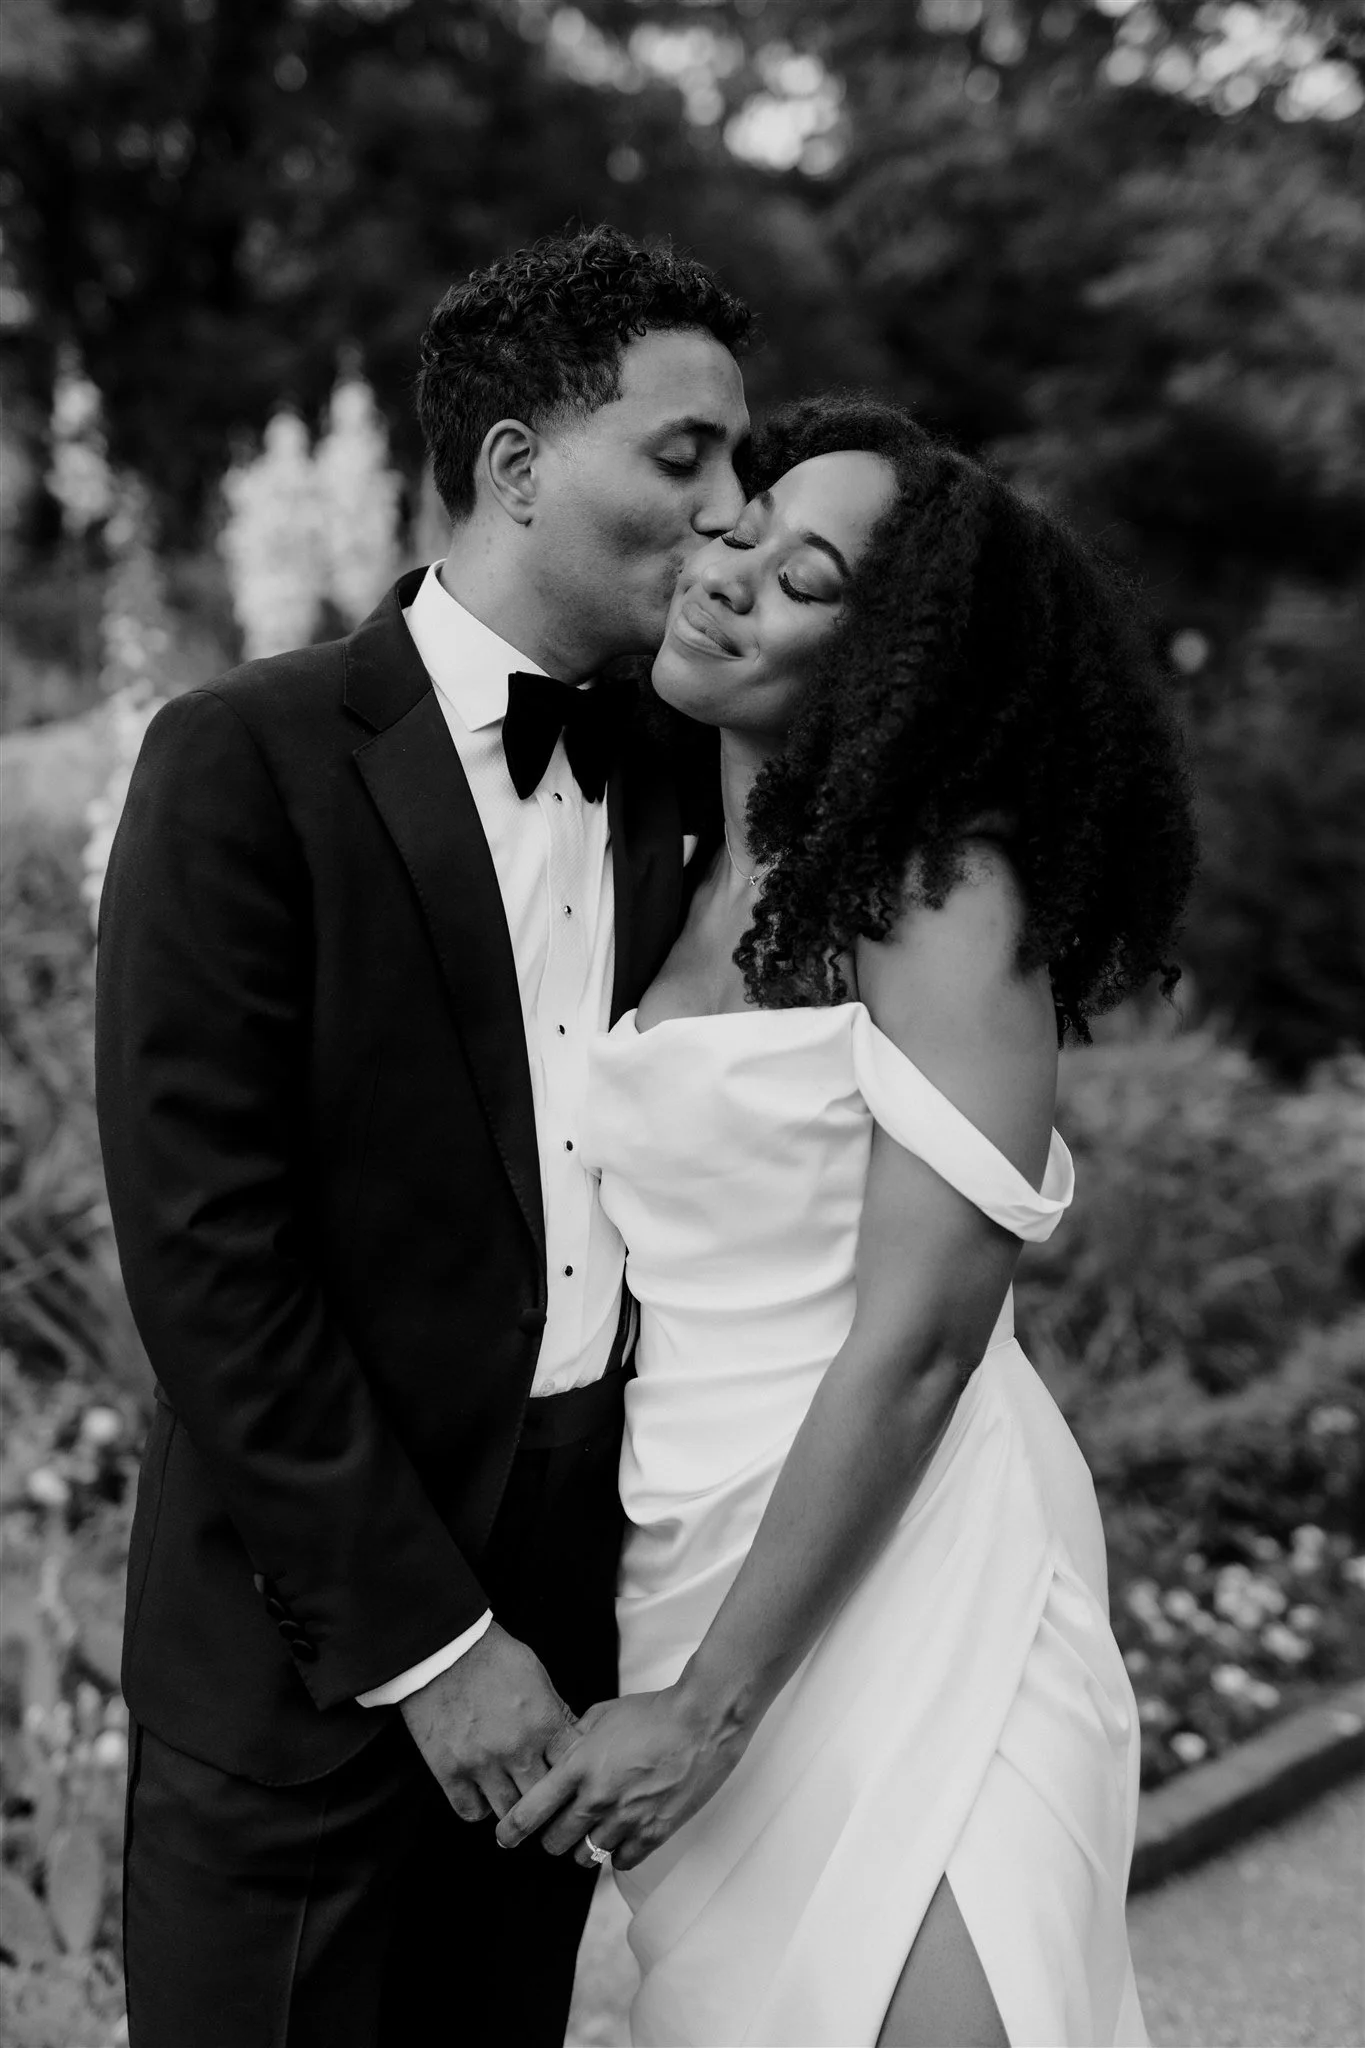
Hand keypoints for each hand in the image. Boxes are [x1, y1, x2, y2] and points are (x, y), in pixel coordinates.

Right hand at [400, 1621, 578, 1822]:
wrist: (440, 1646)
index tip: (568, 1776)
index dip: (573, 1775)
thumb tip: (570, 1735)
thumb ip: (554, 1709)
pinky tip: (482, 1793)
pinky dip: (479, 1807)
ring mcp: (481, 1764)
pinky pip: (471, 1811)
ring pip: (510, 1813)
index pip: (572, 1769)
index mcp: (543, 1722)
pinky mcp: (449, 1770)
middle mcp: (516, 1749)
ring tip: (513, 1798)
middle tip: (542, 1796)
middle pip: (543, 1799)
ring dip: (514, 1807)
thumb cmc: (491, 1654)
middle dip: (546, 1798)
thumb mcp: (535, 1672)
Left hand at [494, 1685, 747, 1872]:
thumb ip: (577, 1738)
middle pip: (555, 1841)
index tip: (504, 1837)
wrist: (703, 1720)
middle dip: (552, 1837)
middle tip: (560, 1827)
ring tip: (595, 1829)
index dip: (511, 1830)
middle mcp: (597, 1798)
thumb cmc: (654, 1711)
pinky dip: (619, 1852)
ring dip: (585, 1846)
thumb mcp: (604, 1714)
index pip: (530, 1811)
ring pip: (586, 1856)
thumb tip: (564, 1754)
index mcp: (579, 1766)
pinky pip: (622, 1861)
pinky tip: (624, 1834)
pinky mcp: (654, 1832)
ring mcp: (626, 1819)